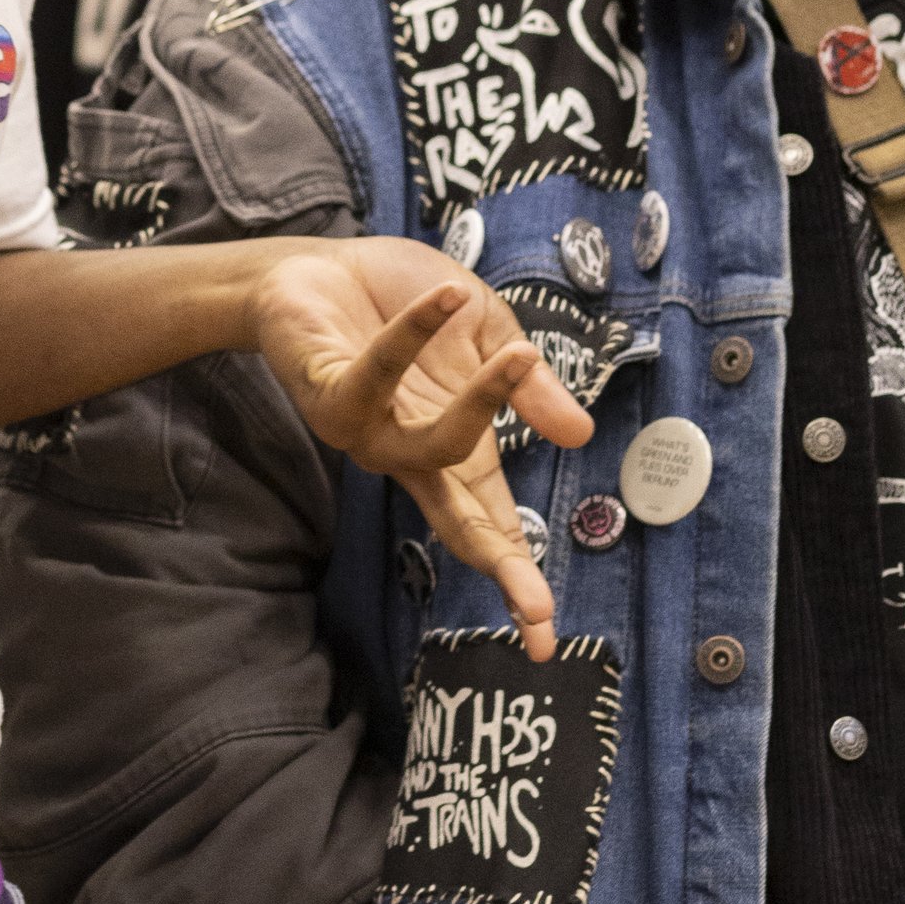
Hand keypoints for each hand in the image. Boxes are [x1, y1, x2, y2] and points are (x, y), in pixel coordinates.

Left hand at [250, 240, 591, 656]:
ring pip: (431, 444)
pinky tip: (447, 297)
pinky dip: (414, 332)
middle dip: (500, 562)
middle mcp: (408, 454)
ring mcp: (366, 430)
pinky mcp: (327, 392)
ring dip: (479, 402)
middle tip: (535, 607)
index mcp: (454, 451)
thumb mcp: (491, 336)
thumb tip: (581, 436)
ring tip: (517, 358)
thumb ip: (530, 386)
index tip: (545, 638)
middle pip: (461, 524)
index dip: (519, 574)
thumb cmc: (409, 306)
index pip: (493, 524)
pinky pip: (377, 371)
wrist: (323, 265)